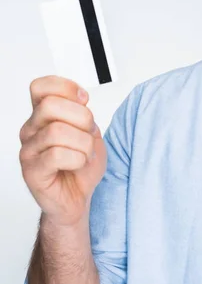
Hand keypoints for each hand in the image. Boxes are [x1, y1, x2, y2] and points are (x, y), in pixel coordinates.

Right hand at [19, 76, 106, 225]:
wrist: (78, 197)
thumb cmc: (82, 165)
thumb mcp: (90, 131)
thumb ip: (82, 112)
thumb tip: (79, 98)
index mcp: (42, 115)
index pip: (41, 86)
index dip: (66, 87)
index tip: (84, 100)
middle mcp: (31, 130)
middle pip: (50, 105)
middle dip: (81, 118)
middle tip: (88, 133)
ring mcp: (29, 150)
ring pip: (57, 131)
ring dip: (83, 143)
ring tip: (86, 154)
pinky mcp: (32, 171)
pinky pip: (57, 155)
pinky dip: (78, 159)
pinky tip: (78, 165)